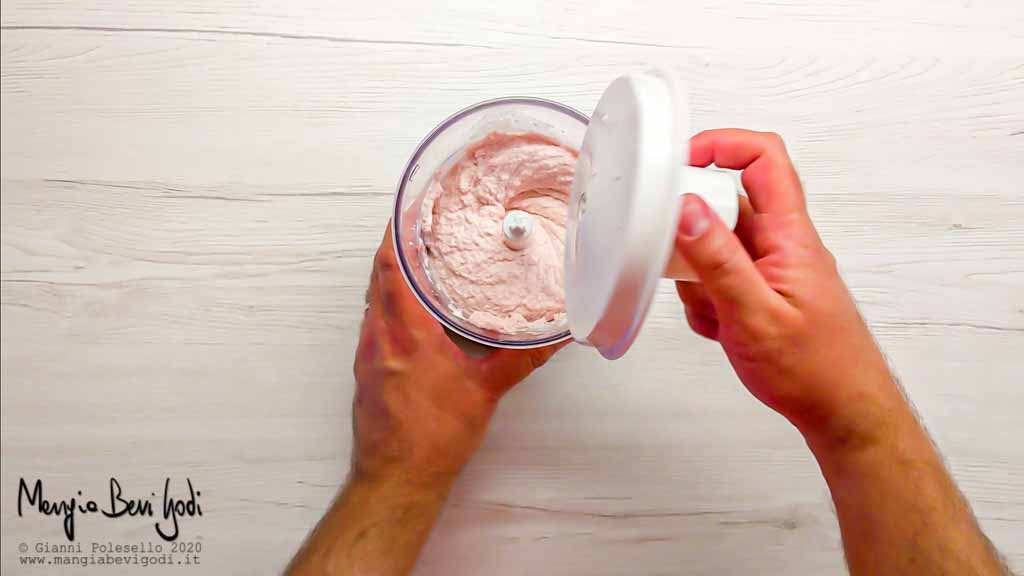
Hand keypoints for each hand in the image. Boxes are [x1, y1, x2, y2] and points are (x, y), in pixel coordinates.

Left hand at [352, 226, 563, 489]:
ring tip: (419, 259)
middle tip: (419, 224)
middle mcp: (379, 337)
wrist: (396, 479)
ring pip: (374, 299)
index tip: (408, 207)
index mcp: (406, 333)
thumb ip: (521, 358)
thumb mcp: (486, 391)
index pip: (391, 266)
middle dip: (396, 246)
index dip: (396, 231)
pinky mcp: (368, 371)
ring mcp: (369, 353)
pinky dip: (390, 303)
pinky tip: (414, 311)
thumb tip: (554, 336)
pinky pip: (375, 322)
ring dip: (392, 275)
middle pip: (378, 276)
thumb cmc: (431, 439)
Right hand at [674, 129, 899, 449]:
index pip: (763, 160)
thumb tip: (687, 207)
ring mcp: (770, 269)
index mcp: (790, 236)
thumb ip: (718, 261)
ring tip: (711, 310)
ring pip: (717, 245)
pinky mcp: (760, 292)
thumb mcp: (754, 315)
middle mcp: (781, 244)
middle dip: (693, 231)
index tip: (680, 162)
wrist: (843, 413)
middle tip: (680, 261)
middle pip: (727, 204)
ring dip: (697, 274)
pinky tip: (719, 327)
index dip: (722, 146)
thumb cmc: (815, 370)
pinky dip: (706, 300)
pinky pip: (719, 278)